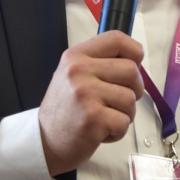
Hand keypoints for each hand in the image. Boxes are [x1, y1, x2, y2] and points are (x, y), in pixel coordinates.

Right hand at [38, 30, 144, 176]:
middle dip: (134, 89)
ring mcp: (86, 94)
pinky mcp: (93, 118)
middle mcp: (79, 70)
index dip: (134, 52)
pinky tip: (101, 131)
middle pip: (131, 70)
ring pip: (131, 98)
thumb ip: (99, 63)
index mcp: (76, 56)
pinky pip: (125, 121)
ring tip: (106, 117)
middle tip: (119, 100)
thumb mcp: (73, 74)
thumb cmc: (65, 109)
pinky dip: (118, 131)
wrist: (44, 141)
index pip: (116, 39)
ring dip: (125, 113)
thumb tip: (135, 60)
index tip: (134, 65)